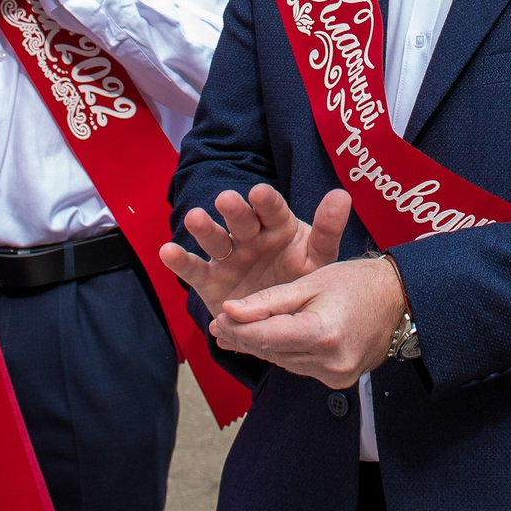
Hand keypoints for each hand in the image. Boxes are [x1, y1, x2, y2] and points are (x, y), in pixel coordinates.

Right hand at [159, 184, 350, 318]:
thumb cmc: (301, 278)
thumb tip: (343, 194)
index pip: (272, 210)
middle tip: (227, 201)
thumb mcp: (319, 258)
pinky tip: (167, 251)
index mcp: (278, 227)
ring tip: (195, 218)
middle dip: (234, 210)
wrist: (283, 317)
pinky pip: (195, 270)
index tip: (260, 193)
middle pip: (241, 221)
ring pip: (216, 240)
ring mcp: (229, 257)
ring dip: (205, 229)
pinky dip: (180, 261)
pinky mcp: (211, 281)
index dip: (265, 202)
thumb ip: (327, 230)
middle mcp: (250, 237)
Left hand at [210, 256, 408, 389]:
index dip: (238, 330)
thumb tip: (229, 311)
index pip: (267, 337)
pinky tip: (266, 339)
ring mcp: (336, 375)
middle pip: (272, 352)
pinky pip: (298, 365)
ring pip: (282, 361)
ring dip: (260, 346)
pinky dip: (282, 351)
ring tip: (235, 331)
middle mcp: (331, 361)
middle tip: (218, 325)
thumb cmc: (356, 282)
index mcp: (324, 333)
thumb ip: (268, 301)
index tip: (217, 320)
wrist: (397, 299)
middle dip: (243, 338)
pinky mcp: (337, 380)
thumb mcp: (309, 282)